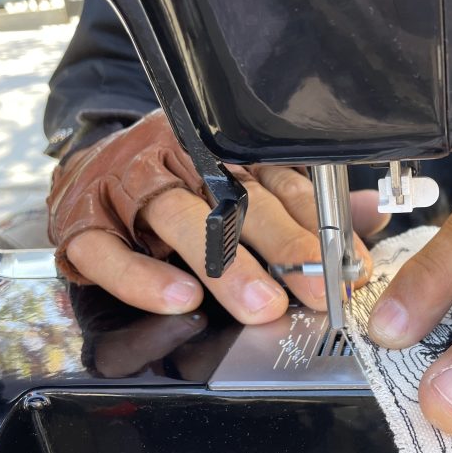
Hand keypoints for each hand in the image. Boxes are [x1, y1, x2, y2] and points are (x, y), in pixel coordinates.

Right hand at [48, 110, 388, 323]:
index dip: (317, 227)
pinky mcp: (82, 221)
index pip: (280, 183)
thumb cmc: (173, 186)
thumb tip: (369, 216)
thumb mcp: (238, 186)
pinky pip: (108, 251)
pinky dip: (143, 277)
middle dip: (284, 247)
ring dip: (225, 265)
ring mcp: (128, 186)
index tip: (350, 268)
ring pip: (180, 218)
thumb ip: (300, 206)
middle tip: (317, 288)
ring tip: (260, 302)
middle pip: (238, 199)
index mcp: (222, 150)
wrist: (85, 173)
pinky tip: (180, 298)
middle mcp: (177, 158)